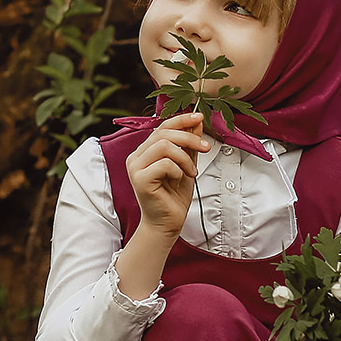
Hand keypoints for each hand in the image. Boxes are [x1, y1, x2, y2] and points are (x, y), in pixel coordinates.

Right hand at [125, 111, 209, 240]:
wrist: (168, 223)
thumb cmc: (174, 196)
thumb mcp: (186, 164)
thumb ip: (188, 144)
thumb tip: (196, 122)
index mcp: (144, 151)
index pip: (162, 127)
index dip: (181, 119)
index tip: (199, 118)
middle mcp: (136, 157)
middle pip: (164, 133)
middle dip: (189, 138)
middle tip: (206, 148)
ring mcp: (135, 168)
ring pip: (164, 146)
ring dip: (185, 158)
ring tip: (191, 172)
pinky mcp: (140, 179)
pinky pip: (164, 164)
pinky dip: (178, 171)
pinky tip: (179, 181)